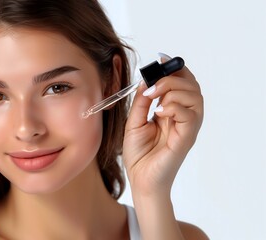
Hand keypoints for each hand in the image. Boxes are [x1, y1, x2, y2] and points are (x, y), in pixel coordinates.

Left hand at [123, 54, 203, 197]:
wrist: (139, 178)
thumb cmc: (139, 154)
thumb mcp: (134, 121)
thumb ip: (141, 101)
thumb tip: (145, 80)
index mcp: (172, 110)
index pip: (182, 83)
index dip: (175, 68)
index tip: (161, 58)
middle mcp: (183, 117)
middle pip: (192, 86)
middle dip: (172, 78)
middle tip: (152, 86)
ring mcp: (186, 127)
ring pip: (195, 97)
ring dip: (173, 91)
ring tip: (155, 101)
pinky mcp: (186, 138)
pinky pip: (190, 115)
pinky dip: (175, 108)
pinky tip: (160, 113)